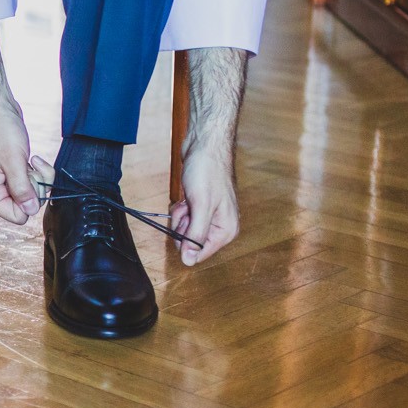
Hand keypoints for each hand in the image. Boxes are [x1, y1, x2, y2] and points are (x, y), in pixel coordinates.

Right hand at [0, 103, 38, 225]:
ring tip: (32, 160)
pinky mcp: (11, 176)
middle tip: (30, 166)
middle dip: (35, 186)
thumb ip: (22, 189)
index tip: (29, 179)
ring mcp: (2, 185)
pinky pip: (31, 184)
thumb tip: (30, 210)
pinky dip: (37, 173)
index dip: (29, 200)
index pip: (16, 216)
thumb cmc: (0, 131)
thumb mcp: (14, 161)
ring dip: (39, 177)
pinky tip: (32, 159)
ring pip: (32, 195)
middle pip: (25, 206)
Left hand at [167, 139, 238, 265]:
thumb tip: (189, 261)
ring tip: (189, 199)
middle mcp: (220, 227)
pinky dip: (181, 208)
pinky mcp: (200, 208)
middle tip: (189, 208)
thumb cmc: (207, 170)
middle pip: (190, 242)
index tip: (187, 223)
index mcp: (226, 230)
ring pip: (184, 230)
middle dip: (183, 226)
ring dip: (181, 216)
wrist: (205, 146)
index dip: (186, 242)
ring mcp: (210, 217)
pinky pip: (183, 218)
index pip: (199, 254)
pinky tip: (187, 196)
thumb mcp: (201, 207)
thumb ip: (195, 236)